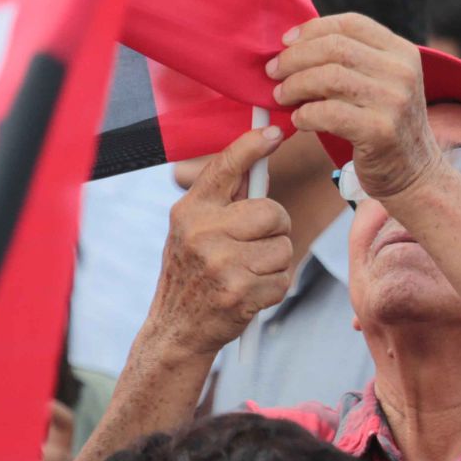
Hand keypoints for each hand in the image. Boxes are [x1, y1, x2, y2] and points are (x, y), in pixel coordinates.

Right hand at [144, 126, 294, 356]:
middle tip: (257, 243)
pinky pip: (283, 279)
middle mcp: (203, 233)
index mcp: (190, 211)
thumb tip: (259, 158)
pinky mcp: (239, 294)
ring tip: (247, 272)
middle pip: (273, 212)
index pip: (225, 167)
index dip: (253, 146)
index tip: (275, 132)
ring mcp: (221, 264)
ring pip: (283, 247)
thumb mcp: (194, 230)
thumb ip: (224, 200)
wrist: (177, 328)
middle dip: (276, 227)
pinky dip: (274, 288)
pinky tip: (250, 293)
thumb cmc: (193, 272)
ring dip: (274, 262)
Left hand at [269, 14, 440, 202]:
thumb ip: (352, 61)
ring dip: (295, 85)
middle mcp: (402, 72)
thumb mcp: (382, 84)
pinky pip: (328, 113)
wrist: (415, 174)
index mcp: (403, 53)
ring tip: (282, 96)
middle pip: (335, 48)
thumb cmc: (385, 126)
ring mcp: (395, 101)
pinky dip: (305, 115)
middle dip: (295, 58)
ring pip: (329, 77)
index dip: (312, 29)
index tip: (286, 43)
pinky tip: (299, 121)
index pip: (351, 24)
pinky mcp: (381, 131)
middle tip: (274, 72)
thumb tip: (293, 45)